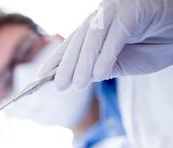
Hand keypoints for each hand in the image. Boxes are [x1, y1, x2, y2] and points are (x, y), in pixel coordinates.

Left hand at [39, 0, 172, 88]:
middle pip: (79, 42)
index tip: (41, 78)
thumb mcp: (127, 62)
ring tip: (78, 85)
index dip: (56, 60)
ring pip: (93, 38)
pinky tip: (100, 74)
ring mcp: (117, 10)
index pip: (72, 45)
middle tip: (59, 87)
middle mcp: (103, 16)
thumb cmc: (159, 41)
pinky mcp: (133, 9)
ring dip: (84, 63)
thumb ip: (106, 67)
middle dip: (67, 65)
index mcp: (98, 28)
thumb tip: (84, 77)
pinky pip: (116, 34)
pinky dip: (106, 55)